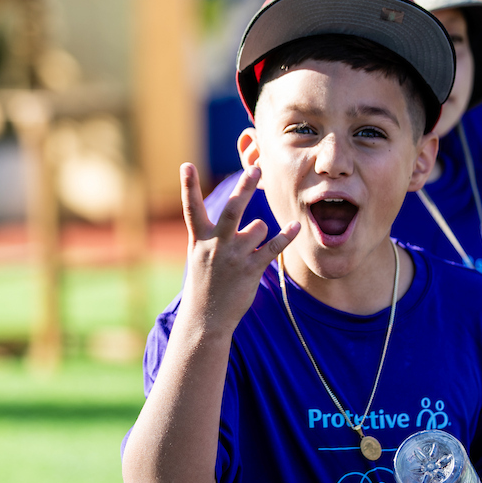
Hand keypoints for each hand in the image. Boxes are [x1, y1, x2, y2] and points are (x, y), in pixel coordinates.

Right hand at [179, 163, 297, 335]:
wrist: (206, 317)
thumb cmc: (204, 281)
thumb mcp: (198, 254)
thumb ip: (209, 230)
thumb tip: (226, 206)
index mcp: (200, 239)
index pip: (191, 208)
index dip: (188, 186)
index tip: (186, 164)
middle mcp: (216, 245)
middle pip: (233, 209)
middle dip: (245, 188)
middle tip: (256, 170)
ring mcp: (234, 257)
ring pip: (258, 226)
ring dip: (260, 230)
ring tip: (249, 247)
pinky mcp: (251, 269)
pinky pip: (274, 246)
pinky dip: (286, 236)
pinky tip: (295, 226)